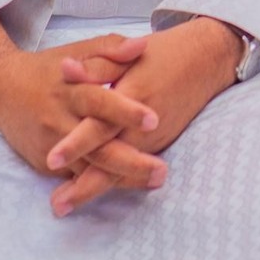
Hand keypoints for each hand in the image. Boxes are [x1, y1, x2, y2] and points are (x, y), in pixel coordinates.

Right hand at [0, 33, 167, 196]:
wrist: (1, 89)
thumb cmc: (51, 68)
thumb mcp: (79, 51)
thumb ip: (112, 49)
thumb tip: (142, 45)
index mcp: (71, 90)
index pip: (99, 102)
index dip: (125, 111)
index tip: (154, 120)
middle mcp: (59, 121)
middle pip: (96, 146)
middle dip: (129, 162)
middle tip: (161, 171)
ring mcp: (50, 146)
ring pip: (87, 168)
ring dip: (120, 178)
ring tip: (153, 183)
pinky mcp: (44, 163)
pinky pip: (76, 176)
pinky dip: (100, 184)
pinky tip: (129, 187)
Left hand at [44, 18, 244, 215]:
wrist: (206, 60)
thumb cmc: (163, 54)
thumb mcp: (128, 53)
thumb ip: (96, 65)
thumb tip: (64, 69)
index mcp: (131, 96)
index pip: (100, 125)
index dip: (76, 143)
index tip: (52, 159)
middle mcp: (142, 124)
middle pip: (110, 161)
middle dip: (83, 185)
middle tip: (56, 205)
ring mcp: (153, 138)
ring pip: (122, 171)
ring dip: (93, 189)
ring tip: (64, 206)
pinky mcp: (159, 143)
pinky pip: (133, 168)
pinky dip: (112, 182)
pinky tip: (89, 192)